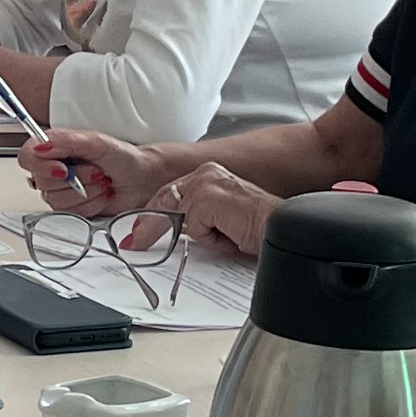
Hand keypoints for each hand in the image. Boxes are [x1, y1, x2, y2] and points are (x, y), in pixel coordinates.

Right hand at [21, 128, 164, 212]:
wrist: (141, 179)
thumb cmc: (122, 157)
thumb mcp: (96, 141)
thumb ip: (66, 141)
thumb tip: (41, 145)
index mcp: (54, 147)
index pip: (27, 156)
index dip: (41, 165)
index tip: (63, 168)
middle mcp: (53, 169)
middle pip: (43, 182)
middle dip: (77, 179)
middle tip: (96, 170)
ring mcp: (60, 190)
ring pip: (57, 200)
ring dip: (87, 192)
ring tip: (101, 181)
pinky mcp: (71, 208)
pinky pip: (70, 213)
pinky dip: (91, 204)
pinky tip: (100, 195)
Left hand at [148, 162, 280, 258]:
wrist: (281, 227)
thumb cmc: (260, 226)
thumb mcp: (220, 221)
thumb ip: (199, 219)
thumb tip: (180, 231)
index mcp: (210, 175)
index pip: (172, 193)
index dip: (154, 214)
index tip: (139, 230)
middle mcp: (206, 174)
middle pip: (164, 200)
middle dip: (148, 225)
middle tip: (134, 242)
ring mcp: (205, 184)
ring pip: (179, 217)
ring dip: (203, 235)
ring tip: (230, 235)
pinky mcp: (207, 199)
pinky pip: (194, 228)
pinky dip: (211, 239)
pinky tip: (231, 234)